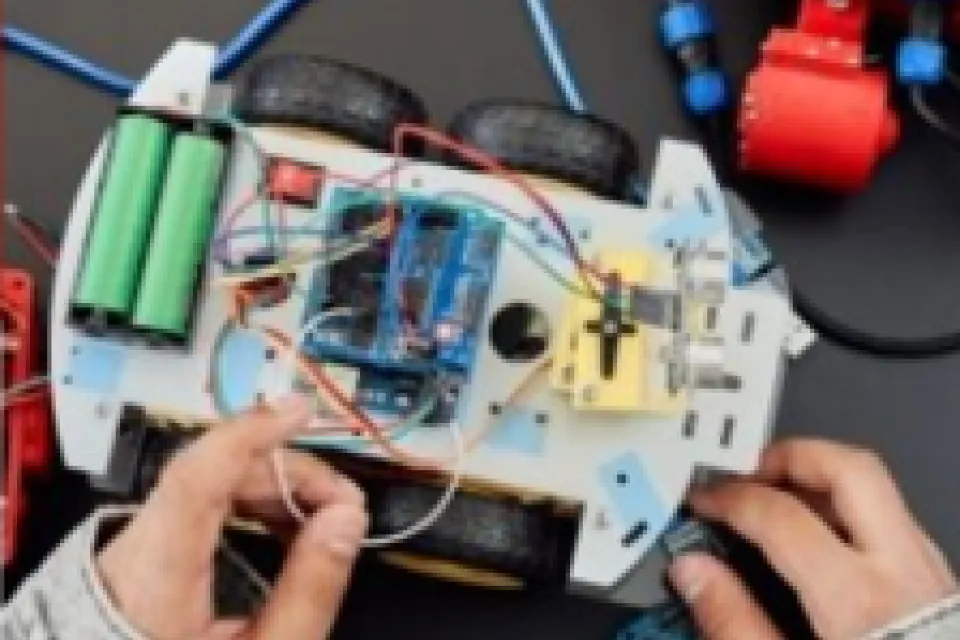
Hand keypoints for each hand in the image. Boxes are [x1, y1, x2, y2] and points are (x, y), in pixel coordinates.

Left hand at [98, 395, 367, 639]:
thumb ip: (310, 590)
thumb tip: (345, 522)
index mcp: (159, 576)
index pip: (200, 475)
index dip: (252, 434)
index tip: (296, 412)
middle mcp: (136, 551)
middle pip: (217, 473)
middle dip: (290, 475)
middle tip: (343, 506)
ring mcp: (133, 550)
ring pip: (210, 484)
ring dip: (274, 490)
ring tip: (319, 523)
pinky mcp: (142, 555)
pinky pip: (199, 505)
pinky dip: (247, 505)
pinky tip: (282, 529)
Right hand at [669, 439, 956, 639]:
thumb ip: (736, 624)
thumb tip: (696, 575)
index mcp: (861, 601)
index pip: (781, 514)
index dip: (730, 499)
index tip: (704, 503)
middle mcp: (906, 577)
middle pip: (849, 470)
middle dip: (789, 456)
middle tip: (746, 470)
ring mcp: (931, 579)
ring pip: (877, 492)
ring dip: (820, 481)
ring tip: (775, 498)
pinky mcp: (939, 590)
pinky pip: (891, 525)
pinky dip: (846, 514)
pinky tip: (818, 542)